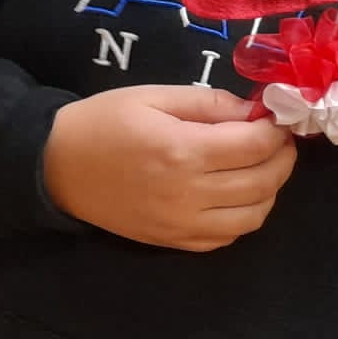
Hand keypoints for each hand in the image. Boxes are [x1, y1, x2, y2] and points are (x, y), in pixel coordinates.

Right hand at [44, 85, 297, 251]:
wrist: (56, 167)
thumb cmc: (102, 123)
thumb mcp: (153, 96)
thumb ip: (208, 103)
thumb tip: (253, 113)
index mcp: (182, 150)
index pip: (256, 145)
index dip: (275, 129)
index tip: (272, 118)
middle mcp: (188, 193)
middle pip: (263, 182)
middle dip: (281, 157)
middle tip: (274, 141)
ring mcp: (180, 223)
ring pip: (253, 215)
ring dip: (268, 190)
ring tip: (259, 168)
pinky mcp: (172, 241)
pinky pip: (226, 237)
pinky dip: (242, 217)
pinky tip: (233, 196)